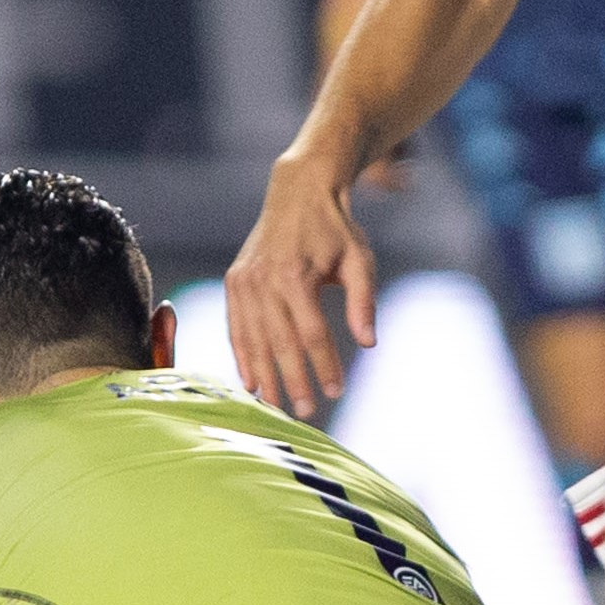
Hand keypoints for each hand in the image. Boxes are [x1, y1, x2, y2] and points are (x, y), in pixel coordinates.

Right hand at [228, 154, 382, 413]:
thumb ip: (363, 302)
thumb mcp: (360, 259)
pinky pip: (236, 327)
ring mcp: (244, 281)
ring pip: (253, 340)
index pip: (312, 333)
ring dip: (265, 376)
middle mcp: (264, 280)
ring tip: (277, 406)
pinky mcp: (234, 282)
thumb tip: (369, 343)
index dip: (325, 365)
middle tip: (308, 412)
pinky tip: (251, 382)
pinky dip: (242, 356)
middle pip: (280, 343)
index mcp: (296, 275)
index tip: (338, 391)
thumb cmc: (336, 229)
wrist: (298, 193)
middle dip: (294, 380)